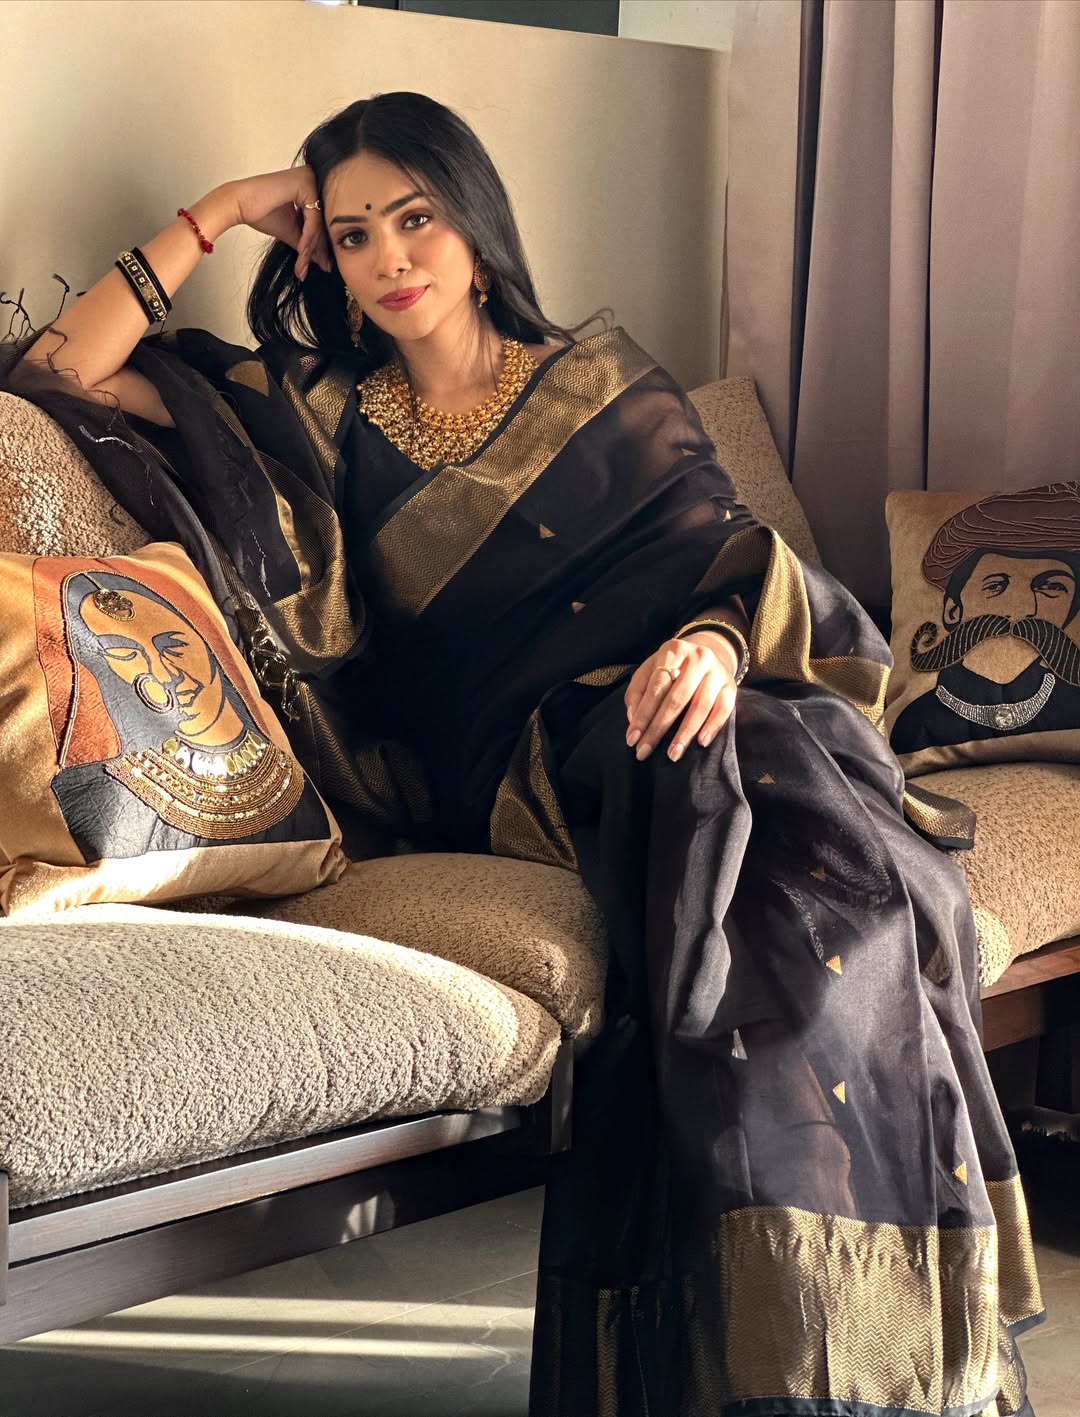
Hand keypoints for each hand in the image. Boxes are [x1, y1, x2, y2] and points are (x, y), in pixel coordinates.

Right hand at [226, 166, 332, 279]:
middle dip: (319, 248)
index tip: (324, 264)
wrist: (238, 203)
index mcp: (310, 185)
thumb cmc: (260, 212)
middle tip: (323, 267)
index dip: (321, 244)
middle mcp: (312, 177)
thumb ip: (307, 241)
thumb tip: (323, 259)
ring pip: (318, 221)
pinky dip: (308, 238)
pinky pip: (312, 218)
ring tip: (305, 265)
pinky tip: (302, 252)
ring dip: (312, 246)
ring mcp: (309, 178)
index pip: (321, 219)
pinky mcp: (304, 183)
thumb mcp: (291, 230)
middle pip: (322, 220)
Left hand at [624, 631, 739, 762]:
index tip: (632, 739)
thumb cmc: (671, 667)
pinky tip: (701, 742)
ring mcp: (717, 672)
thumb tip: (633, 719)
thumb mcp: (650, 670)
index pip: (656, 687)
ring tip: (672, 754)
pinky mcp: (731, 686)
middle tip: (645, 751)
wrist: (705, 654)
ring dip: (685, 733)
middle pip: (676, 698)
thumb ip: (638, 692)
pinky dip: (712, 726)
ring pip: (700, 706)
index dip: (643, 714)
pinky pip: (723, 709)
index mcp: (673, 651)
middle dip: (658, 728)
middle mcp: (698, 658)